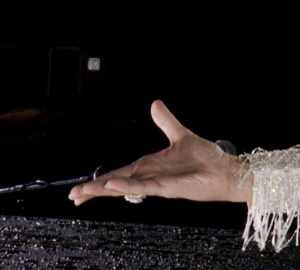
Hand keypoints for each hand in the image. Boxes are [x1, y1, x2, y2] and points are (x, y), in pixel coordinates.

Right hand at [69, 100, 251, 205]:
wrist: (226, 170)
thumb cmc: (207, 158)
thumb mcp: (181, 134)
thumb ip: (166, 121)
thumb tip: (155, 103)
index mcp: (149, 166)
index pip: (118, 174)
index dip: (100, 181)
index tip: (81, 189)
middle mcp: (150, 177)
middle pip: (116, 183)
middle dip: (94, 190)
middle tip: (73, 196)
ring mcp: (158, 184)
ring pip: (125, 187)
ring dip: (104, 190)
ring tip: (83, 194)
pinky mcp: (169, 188)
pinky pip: (144, 187)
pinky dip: (128, 186)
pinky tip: (113, 186)